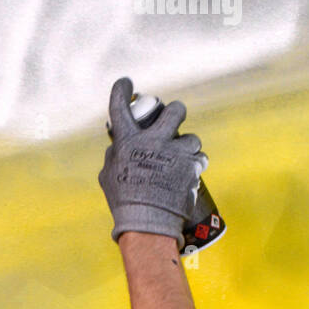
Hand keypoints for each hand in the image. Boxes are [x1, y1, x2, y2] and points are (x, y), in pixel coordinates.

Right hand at [99, 77, 207, 248]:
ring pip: (191, 138)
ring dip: (187, 149)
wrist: (148, 224)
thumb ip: (114, 156)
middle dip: (176, 113)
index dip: (122, 90)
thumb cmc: (124, 202)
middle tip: (174, 122)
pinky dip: (194, 166)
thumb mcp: (108, 177)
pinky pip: (200, 159)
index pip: (120, 106)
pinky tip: (188, 175)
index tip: (126, 84)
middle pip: (175, 111)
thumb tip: (118, 146)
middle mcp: (154, 141)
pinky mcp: (192, 166)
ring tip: (180, 163)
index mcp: (128, 141)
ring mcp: (176, 152)